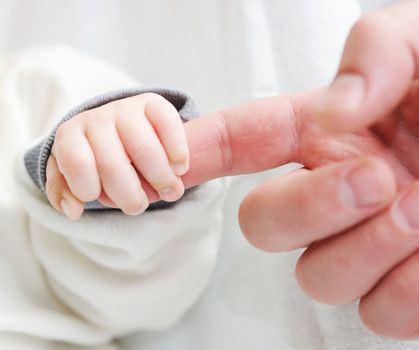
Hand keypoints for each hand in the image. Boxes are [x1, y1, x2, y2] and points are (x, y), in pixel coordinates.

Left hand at [46, 93, 187, 218]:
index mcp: (71, 135)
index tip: (98, 198)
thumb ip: (64, 192)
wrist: (115, 125)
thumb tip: (73, 210)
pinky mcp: (153, 103)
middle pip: (113, 163)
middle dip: (129, 195)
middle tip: (139, 207)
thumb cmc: (93, 157)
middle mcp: (97, 118)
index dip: (88, 188)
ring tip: (171, 194)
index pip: (77, 163)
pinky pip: (168, 124)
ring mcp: (126, 108)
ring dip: (161, 178)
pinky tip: (180, 169)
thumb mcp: (70, 172)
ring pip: (144, 148)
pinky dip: (177, 151)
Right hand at [179, 1, 418, 338]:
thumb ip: (373, 50)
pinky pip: (375, 311)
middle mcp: (334, 193)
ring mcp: (366, 246)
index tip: (170, 161)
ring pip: (315, 277)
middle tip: (372, 179)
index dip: (197, 150)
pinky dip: (410, 288)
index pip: (241, 142)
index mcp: (328, 132)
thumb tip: (334, 112)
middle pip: (261, 226)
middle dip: (306, 208)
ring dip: (365, 246)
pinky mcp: (406, 291)